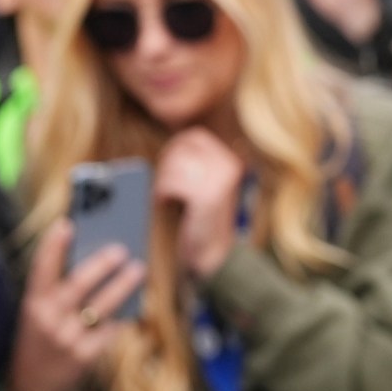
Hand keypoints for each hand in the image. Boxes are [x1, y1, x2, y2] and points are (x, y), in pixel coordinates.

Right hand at [8, 221, 147, 390]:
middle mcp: (48, 320)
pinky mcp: (84, 357)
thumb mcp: (39, 314)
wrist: (32, 388)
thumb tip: (96, 258)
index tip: (66, 224)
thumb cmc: (41, 339)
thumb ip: (58, 291)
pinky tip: (138, 302)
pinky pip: (110, 330)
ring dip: (122, 286)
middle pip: (77, 285)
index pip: (40, 269)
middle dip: (100, 265)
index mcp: (33, 304)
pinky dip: (124, 315)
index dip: (52, 246)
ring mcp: (66, 340)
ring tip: (139, 269)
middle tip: (121, 249)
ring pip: (100, 307)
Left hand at [156, 128, 244, 279]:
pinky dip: (162, 191)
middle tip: (162, 183)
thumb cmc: (203, 219)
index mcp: (229, 160)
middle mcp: (228, 166)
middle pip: (182, 147)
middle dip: (165, 163)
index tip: (165, 164)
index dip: (174, 147)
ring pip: (175, 164)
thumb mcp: (206, 184)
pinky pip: (173, 182)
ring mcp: (219, 180)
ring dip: (162, 179)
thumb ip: (195, 163)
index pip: (194, 137)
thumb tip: (170, 147)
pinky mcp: (207, 196)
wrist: (212, 254)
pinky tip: (163, 202)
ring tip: (163, 194)